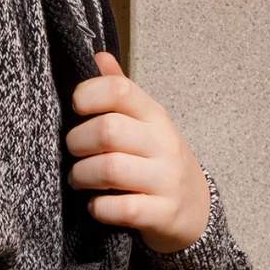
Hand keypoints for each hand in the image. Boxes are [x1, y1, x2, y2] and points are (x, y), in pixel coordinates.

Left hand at [66, 51, 210, 254]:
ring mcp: (165, 179)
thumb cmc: (157, 161)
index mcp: (154, 116)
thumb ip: (120, 93)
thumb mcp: (145, 124)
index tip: (76, 109)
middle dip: (77, 142)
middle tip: (74, 152)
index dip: (88, 94)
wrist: (196, 210)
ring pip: (109, 169)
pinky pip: (121, 208)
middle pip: (108, 131)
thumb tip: (98, 56)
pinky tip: (97, 204)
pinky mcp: (163, 213)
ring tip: (79, 179)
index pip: (120, 90)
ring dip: (82, 176)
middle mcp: (163, 143)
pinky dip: (99, 207)